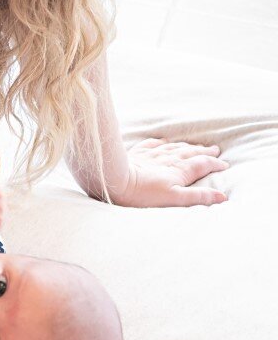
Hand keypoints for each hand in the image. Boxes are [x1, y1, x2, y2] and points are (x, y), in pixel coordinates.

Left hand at [114, 138, 229, 207]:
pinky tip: (163, 141)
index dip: (214, 164)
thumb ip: (198, 196)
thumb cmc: (144, 194)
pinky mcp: (138, 153)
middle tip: (215, 149)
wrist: (115, 180)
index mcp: (179, 170)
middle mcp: (168, 159)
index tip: (225, 164)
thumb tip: (223, 196)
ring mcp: (152, 154)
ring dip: (187, 145)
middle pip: (190, 152)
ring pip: (174, 146)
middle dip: (204, 151)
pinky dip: (163, 142)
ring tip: (195, 145)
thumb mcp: (175, 199)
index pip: (202, 164)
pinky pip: (153, 143)